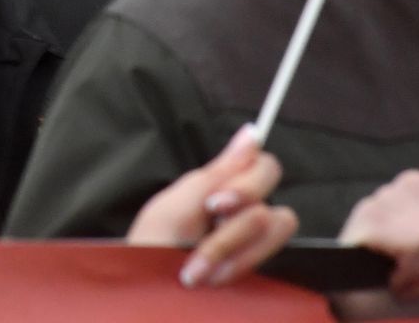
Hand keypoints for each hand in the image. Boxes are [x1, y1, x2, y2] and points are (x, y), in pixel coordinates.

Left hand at [127, 124, 297, 287]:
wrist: (144, 286)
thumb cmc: (155, 240)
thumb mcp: (180, 201)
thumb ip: (221, 169)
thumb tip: (253, 131)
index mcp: (226, 188)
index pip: (266, 167)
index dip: (249, 183)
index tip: (215, 203)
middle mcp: (246, 213)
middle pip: (274, 199)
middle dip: (237, 225)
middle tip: (207, 234)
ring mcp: (253, 244)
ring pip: (274, 230)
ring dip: (230, 249)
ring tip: (197, 267)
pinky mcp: (256, 271)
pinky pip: (270, 260)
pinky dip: (235, 266)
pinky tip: (209, 276)